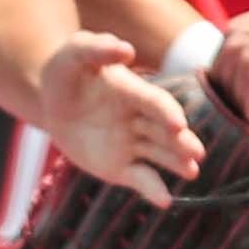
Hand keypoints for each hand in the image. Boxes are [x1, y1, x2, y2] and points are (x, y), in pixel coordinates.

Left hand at [37, 32, 202, 206]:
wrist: (51, 101)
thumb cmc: (66, 72)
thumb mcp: (75, 53)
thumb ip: (97, 47)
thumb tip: (125, 49)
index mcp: (134, 92)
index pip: (155, 103)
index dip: (167, 112)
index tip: (178, 124)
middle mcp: (140, 119)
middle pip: (165, 132)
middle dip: (181, 142)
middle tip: (196, 153)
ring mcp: (133, 144)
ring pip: (160, 155)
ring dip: (176, 164)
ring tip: (192, 172)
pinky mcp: (122, 167)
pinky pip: (141, 179)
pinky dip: (154, 190)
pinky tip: (165, 201)